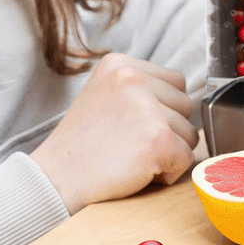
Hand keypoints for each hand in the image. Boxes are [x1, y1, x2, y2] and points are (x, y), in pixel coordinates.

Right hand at [30, 52, 197, 212]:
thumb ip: (138, 89)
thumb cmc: (79, 146)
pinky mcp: (157, 138)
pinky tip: (140, 172)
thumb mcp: (103, 95)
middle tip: (133, 145)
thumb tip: (181, 98)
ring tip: (133, 158)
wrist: (54, 180)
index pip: (174, 80)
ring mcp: (146, 107)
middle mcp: (134, 78)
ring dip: (169, 152)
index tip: (137, 126)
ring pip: (189, 132)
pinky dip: (169, 172)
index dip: (163, 109)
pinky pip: (186, 157)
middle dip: (169, 130)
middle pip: (185, 104)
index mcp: (120, 64)